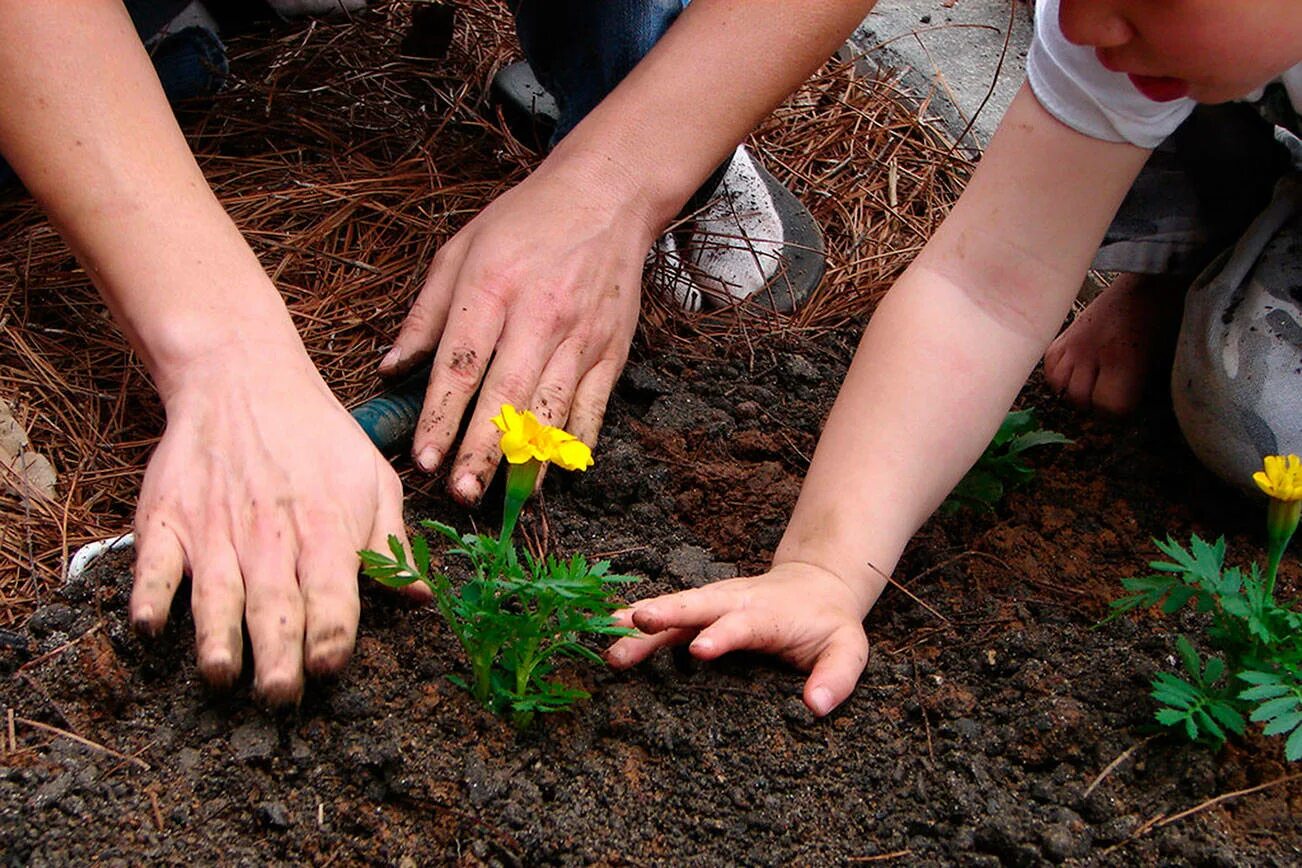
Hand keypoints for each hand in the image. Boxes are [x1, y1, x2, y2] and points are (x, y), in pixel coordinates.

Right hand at [127, 344, 426, 703]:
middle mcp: (270, 532)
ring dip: (217, 635)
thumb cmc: (318, 437)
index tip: (330, 666)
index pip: (333, 589)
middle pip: (275, 601)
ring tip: (221, 675)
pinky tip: (149, 625)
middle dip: (278, 651)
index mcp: (326, 525)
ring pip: (215, 590)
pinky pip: (154, 561)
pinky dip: (149, 592)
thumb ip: (391, 543)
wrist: (243, 379)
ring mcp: (214, 526)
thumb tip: (422, 597)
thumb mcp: (373, 478)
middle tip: (279, 695)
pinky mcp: (167, 517)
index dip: (332, 631)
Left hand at [381, 157, 651, 502]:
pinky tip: (551, 472)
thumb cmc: (525, 222)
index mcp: (493, 288)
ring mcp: (582, 337)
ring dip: (527, 459)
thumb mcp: (461, 250)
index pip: (462, 364)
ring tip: (504, 498)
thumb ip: (425, 314)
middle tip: (460, 493)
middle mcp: (541, 316)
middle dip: (482, 450)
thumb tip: (390, 369)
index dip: (440, 416)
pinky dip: (572, 444)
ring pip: (553, 410)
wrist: (607, 197)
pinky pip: (592, 408)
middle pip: (508, 396)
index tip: (422, 457)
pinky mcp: (612, 351)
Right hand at [604, 562, 871, 715]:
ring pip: (675, 608)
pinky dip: (636, 619)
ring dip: (642, 620)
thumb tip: (815, 707)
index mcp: (767, 614)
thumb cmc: (829, 624)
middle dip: (667, 613)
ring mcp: (714, 604)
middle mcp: (734, 602)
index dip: (722, 635)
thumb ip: (835, 676)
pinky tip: (607, 630)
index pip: (742, 624)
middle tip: (636, 624)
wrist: (816, 585)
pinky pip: (666, 615)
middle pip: (697, 606)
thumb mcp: (848, 649)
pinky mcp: (700, 611)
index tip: (699, 650)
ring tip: (608, 636)